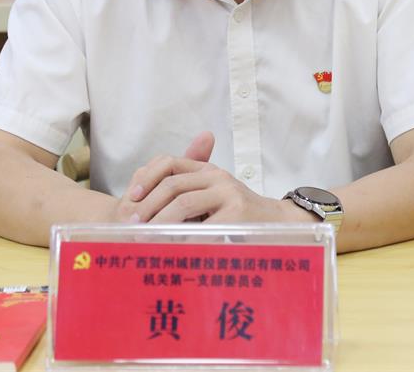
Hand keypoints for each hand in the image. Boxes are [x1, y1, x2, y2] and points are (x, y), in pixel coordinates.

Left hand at [119, 131, 314, 224]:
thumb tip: (148, 210)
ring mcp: (228, 194)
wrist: (282, 223)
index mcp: (209, 171)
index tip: (131, 197)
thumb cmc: (242, 216)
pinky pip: (201, 227)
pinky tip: (171, 251)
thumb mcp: (216, 199)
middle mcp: (218, 177)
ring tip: (144, 239)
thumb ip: (191, 197)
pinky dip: (182, 239)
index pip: (170, 162)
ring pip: (183, 204)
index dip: (147, 178)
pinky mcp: (236, 214)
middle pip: (172, 185)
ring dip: (159, 223)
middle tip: (131, 226)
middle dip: (148, 206)